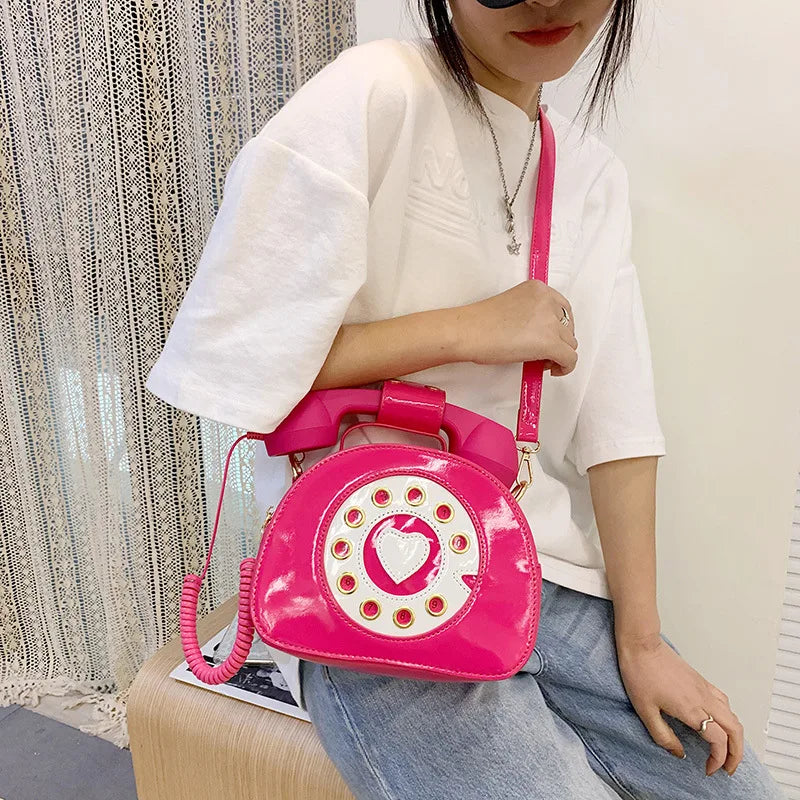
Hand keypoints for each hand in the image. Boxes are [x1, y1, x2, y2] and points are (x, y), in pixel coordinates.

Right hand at [457, 280, 577, 375]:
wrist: (468, 332)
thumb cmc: (479, 323)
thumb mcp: (512, 306)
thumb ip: (531, 315)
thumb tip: (540, 335)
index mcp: (538, 289)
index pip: (563, 308)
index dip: (558, 326)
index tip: (551, 334)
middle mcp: (547, 301)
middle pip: (569, 326)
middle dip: (560, 340)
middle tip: (544, 350)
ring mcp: (550, 322)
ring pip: (570, 343)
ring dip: (559, 353)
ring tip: (541, 360)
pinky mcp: (550, 343)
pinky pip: (570, 359)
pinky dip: (565, 367)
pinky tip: (553, 370)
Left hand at [615, 632, 743, 776]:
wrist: (641, 645)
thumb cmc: (640, 673)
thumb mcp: (645, 711)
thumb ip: (663, 736)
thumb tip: (679, 753)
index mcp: (690, 709)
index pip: (718, 741)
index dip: (718, 760)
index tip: (709, 769)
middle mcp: (703, 699)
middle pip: (735, 730)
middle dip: (737, 753)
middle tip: (727, 767)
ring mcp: (704, 688)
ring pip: (733, 715)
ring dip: (735, 736)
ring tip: (726, 749)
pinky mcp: (700, 680)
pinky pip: (724, 701)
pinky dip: (729, 717)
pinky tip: (718, 721)